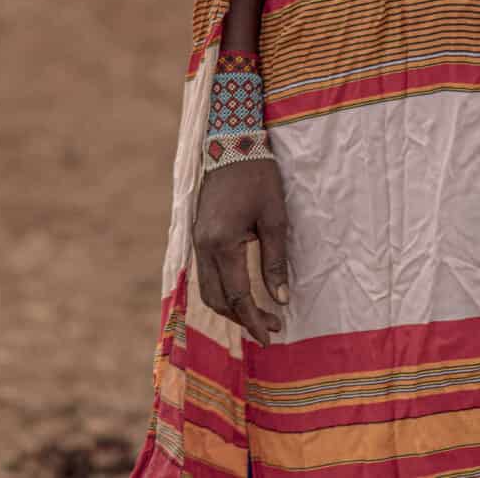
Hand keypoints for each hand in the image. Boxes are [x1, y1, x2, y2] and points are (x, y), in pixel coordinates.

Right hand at [192, 159, 291, 343]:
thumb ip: (275, 261)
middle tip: (272, 327)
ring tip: (259, 314)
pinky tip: (241, 293)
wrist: (231, 143)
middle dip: (243, 319)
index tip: (272, 336)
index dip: (254, 320)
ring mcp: (198, 241)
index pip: (237, 296)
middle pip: (217, 300)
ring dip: (231, 307)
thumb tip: (281, 299)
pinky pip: (206, 274)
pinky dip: (222, 291)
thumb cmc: (258, 177)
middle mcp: (204, 247)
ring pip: (207, 289)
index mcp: (222, 244)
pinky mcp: (199, 235)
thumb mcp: (274, 218)